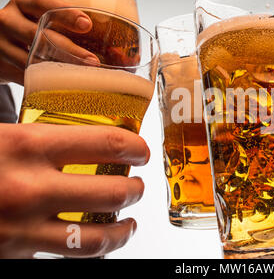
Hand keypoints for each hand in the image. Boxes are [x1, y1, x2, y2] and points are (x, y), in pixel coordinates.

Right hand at [0, 0, 92, 83]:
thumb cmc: (26, 29)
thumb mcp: (38, 18)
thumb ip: (63, 23)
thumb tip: (112, 43)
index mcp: (22, 4)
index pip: (43, 3)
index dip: (66, 13)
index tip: (87, 24)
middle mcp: (8, 21)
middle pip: (39, 35)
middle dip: (69, 49)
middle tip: (93, 61)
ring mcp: (0, 44)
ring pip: (31, 60)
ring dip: (59, 70)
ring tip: (82, 76)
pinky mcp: (0, 66)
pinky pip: (26, 76)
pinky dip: (45, 82)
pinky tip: (64, 86)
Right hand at [0, 123, 149, 257]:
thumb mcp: (3, 137)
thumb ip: (39, 138)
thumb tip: (80, 136)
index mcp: (27, 145)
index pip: (106, 143)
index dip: (135, 148)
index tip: (141, 152)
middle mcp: (29, 187)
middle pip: (112, 192)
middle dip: (135, 190)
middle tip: (136, 186)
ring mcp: (21, 227)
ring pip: (96, 237)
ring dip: (122, 230)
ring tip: (128, 222)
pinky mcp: (14, 255)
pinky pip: (67, 257)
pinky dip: (89, 250)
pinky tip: (93, 240)